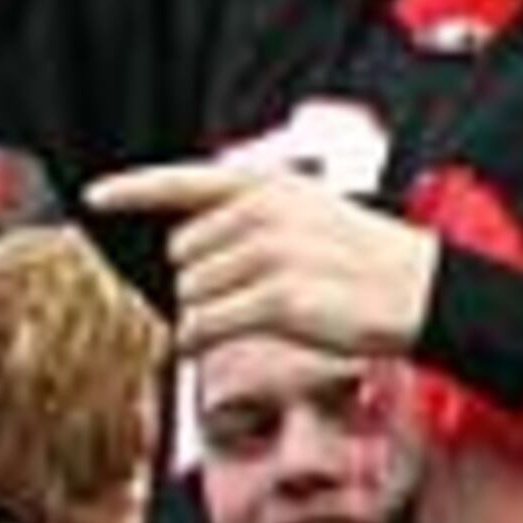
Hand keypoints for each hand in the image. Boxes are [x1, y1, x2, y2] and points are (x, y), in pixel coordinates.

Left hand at [82, 158, 442, 360]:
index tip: (95, 196)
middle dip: (199, 279)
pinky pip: (204, 324)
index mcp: (274, 187)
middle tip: (245, 293)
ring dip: (205, 314)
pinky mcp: (279, 300)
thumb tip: (189, 244)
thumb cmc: (371, 262)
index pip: (188, 180)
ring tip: (250, 316)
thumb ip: (254, 219)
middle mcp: (267, 215)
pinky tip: (211, 342)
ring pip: (189, 294)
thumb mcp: (315, 215)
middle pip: (182, 254)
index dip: (134, 188)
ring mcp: (272, 256)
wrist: (428, 291)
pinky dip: (197, 340)